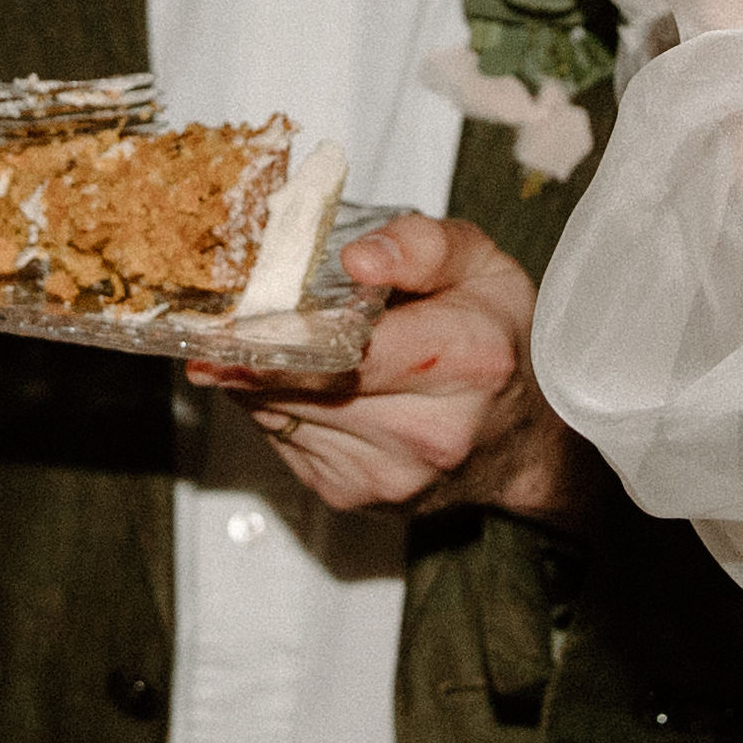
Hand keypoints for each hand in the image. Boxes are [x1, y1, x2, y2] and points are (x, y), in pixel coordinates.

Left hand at [188, 213, 598, 525]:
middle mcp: (430, 431)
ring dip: (260, 377)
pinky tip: (303, 382)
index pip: (355, 353)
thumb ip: (422, 246)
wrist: (518, 440)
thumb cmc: (496, 339)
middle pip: (304, 386)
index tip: (228, 326)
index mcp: (468, 360)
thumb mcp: (481, 266)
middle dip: (256, 351)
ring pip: (280, 414)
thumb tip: (358, 258)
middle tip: (224, 321)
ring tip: (272, 343)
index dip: (283, 338)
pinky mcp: (354, 496)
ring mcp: (390, 475)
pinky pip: (283, 439)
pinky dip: (277, 405)